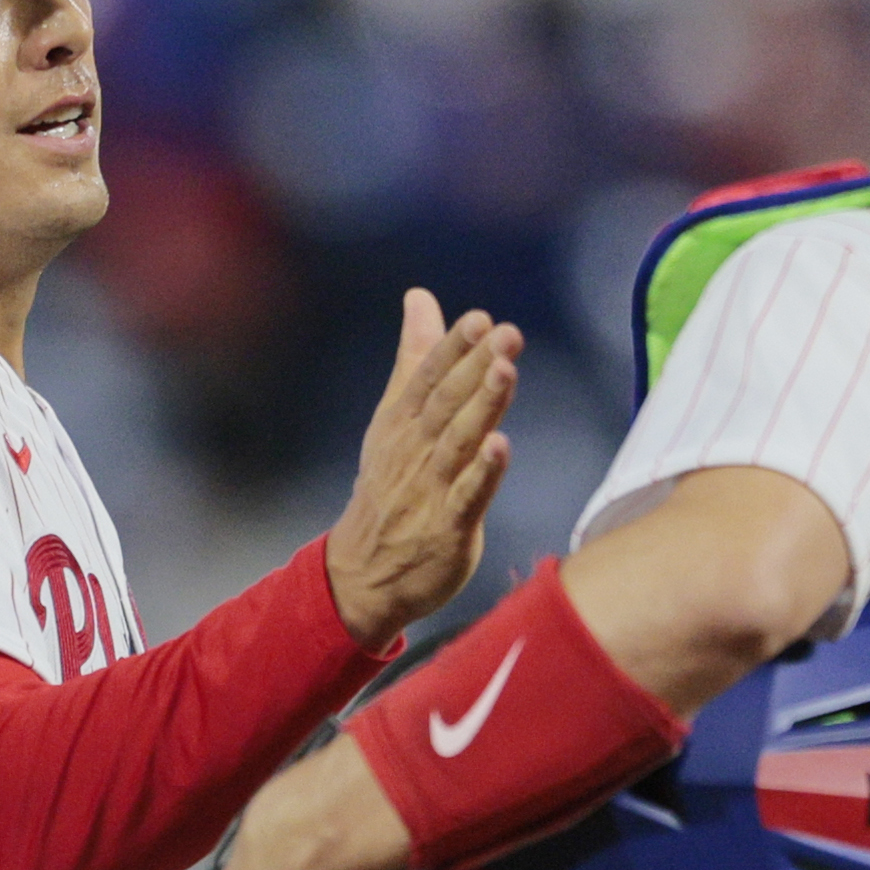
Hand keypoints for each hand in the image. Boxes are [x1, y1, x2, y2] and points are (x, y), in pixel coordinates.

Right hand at [325, 290, 520, 650]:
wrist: (363, 572)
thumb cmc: (390, 486)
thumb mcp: (396, 417)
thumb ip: (415, 356)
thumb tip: (420, 297)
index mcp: (404, 421)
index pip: (428, 377)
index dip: (453, 347)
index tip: (479, 318)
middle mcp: (415, 450)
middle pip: (447, 403)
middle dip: (475, 367)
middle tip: (506, 334)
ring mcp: (430, 489)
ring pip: (459, 442)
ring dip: (482, 407)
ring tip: (504, 372)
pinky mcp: (447, 528)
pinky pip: (466, 497)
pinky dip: (483, 472)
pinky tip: (501, 447)